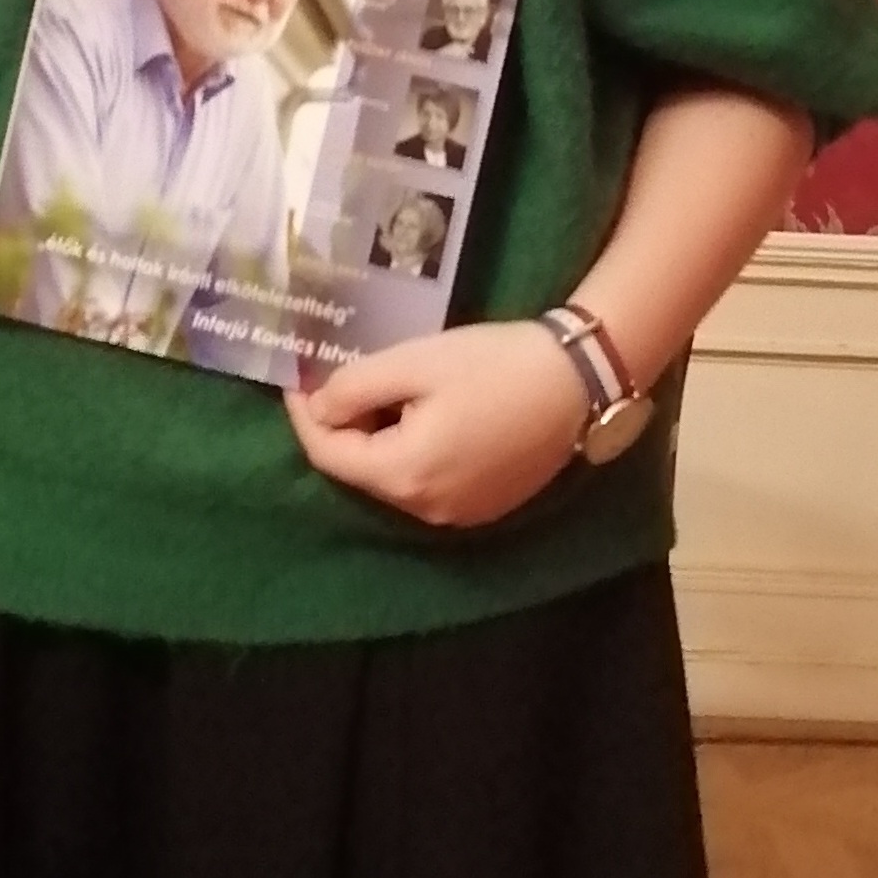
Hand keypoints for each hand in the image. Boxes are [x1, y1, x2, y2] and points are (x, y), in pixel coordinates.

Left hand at [285, 320, 585, 528]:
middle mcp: (426, 510)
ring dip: (379, 440)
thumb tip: (316, 409)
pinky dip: (414, 453)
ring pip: (395, 478)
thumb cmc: (495, 365)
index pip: (329, 454)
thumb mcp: (415, 362)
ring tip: (385, 391)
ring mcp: (460, 515)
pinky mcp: (486, 506)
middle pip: (361, 470)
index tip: (297, 378)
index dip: (305, 415)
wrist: (580, 380)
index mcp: (403, 475)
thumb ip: (354, 388)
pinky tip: (427, 416)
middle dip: (344, 426)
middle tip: (342, 376)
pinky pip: (430, 484)